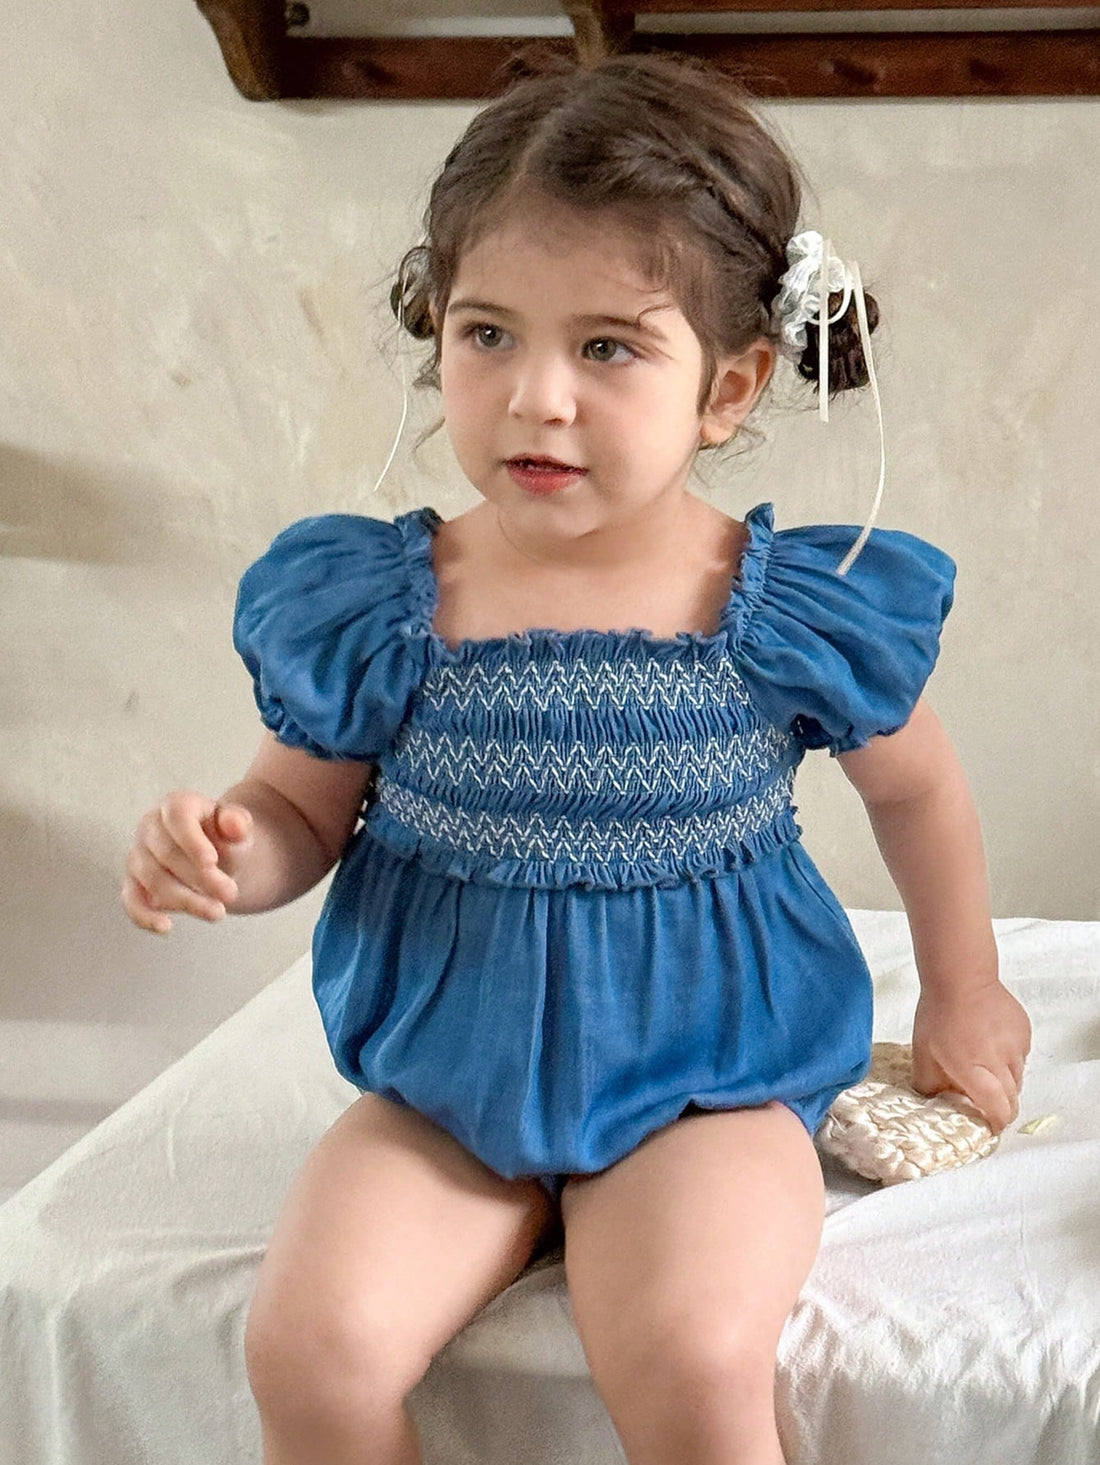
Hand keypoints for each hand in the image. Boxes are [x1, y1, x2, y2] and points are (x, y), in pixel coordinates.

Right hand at [121, 791, 253, 934]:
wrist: (217, 857)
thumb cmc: (226, 838)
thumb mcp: (238, 828)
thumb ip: (238, 824)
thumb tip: (235, 823)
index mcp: (176, 804)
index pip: (177, 817)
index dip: (191, 840)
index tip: (211, 862)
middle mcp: (150, 826)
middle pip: (166, 853)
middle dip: (200, 877)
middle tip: (231, 894)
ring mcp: (138, 855)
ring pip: (152, 880)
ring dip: (185, 900)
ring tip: (218, 912)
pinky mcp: (134, 883)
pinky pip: (131, 900)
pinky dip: (143, 916)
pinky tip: (165, 927)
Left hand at [911, 980, 1031, 1132]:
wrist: (961, 977)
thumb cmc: (937, 1013)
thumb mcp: (922, 1052)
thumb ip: (928, 1084)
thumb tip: (934, 1102)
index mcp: (974, 1069)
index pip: (998, 1110)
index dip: (997, 1124)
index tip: (990, 1127)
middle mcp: (1000, 1061)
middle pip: (1012, 1099)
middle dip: (1001, 1106)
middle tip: (987, 1104)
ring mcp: (1016, 1046)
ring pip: (1018, 1078)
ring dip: (1004, 1082)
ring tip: (985, 1068)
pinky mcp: (1025, 1032)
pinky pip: (1021, 1056)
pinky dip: (1009, 1059)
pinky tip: (991, 1045)